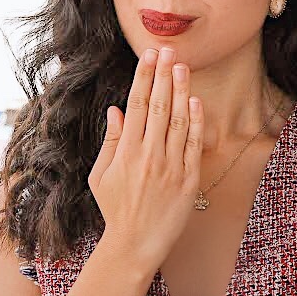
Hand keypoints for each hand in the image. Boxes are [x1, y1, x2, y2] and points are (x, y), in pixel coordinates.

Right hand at [89, 46, 201, 270]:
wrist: (135, 245)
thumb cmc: (115, 210)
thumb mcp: (100, 176)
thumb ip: (110, 142)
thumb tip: (116, 110)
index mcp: (126, 153)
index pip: (136, 106)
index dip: (143, 78)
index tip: (148, 57)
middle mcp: (149, 156)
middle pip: (158, 107)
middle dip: (163, 75)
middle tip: (167, 50)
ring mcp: (170, 167)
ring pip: (178, 121)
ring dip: (180, 91)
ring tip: (182, 67)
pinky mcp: (188, 179)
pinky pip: (194, 145)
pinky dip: (196, 122)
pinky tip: (196, 101)